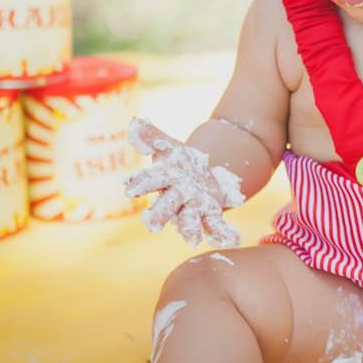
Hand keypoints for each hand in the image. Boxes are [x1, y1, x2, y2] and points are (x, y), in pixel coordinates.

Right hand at [123, 118, 244, 248]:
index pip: (150, 181)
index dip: (140, 185)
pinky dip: (224, 233)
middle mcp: (176, 197)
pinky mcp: (211, 212)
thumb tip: (134, 122)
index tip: (130, 189)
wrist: (200, 174)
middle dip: (160, 214)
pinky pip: (216, 225)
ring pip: (189, 220)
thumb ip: (152, 136)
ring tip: (193, 237)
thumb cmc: (178, 161)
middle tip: (152, 224)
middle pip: (166, 206)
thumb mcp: (168, 145)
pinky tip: (233, 240)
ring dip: (190, 228)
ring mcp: (193, 207)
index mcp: (164, 179)